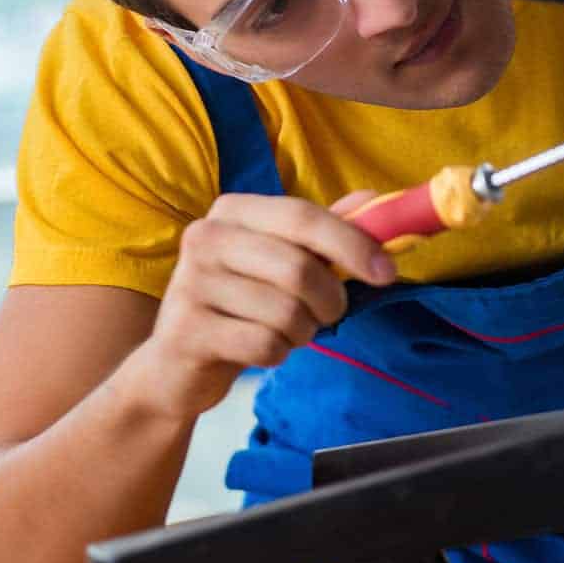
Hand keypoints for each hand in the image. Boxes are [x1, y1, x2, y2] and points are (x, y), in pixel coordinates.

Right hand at [141, 191, 396, 418]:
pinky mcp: (187, 330)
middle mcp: (205, 237)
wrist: (176, 364)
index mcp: (232, 211)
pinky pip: (264, 344)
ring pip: (285, 312)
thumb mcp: (280, 261)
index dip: (352, 243)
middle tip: (331, 314)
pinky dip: (278, 353)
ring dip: (302, 331)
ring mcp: (191, 284)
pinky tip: (262, 349)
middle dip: (331, 299)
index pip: (303, 216)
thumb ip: (323, 232)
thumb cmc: (240, 304)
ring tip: (286, 331)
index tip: (387, 272)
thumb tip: (374, 198)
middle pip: (298, 267)